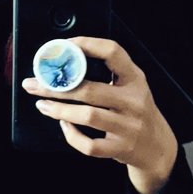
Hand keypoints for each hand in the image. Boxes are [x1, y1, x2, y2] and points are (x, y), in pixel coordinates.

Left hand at [22, 36, 177, 193]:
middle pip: (89, 89)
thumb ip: (109, 74)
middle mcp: (134, 101)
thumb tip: (66, 62)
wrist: (157, 148)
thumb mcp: (132, 87)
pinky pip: (90, 145)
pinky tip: (64, 126)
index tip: (62, 47)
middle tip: (34, 83)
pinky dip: (72, 136)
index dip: (85, 45)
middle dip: (55, 86)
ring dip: (59, 110)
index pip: (112, 52)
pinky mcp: (121, 148)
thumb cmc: (136, 112)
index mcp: (135, 79)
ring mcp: (128, 126)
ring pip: (87, 116)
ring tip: (42, 104)